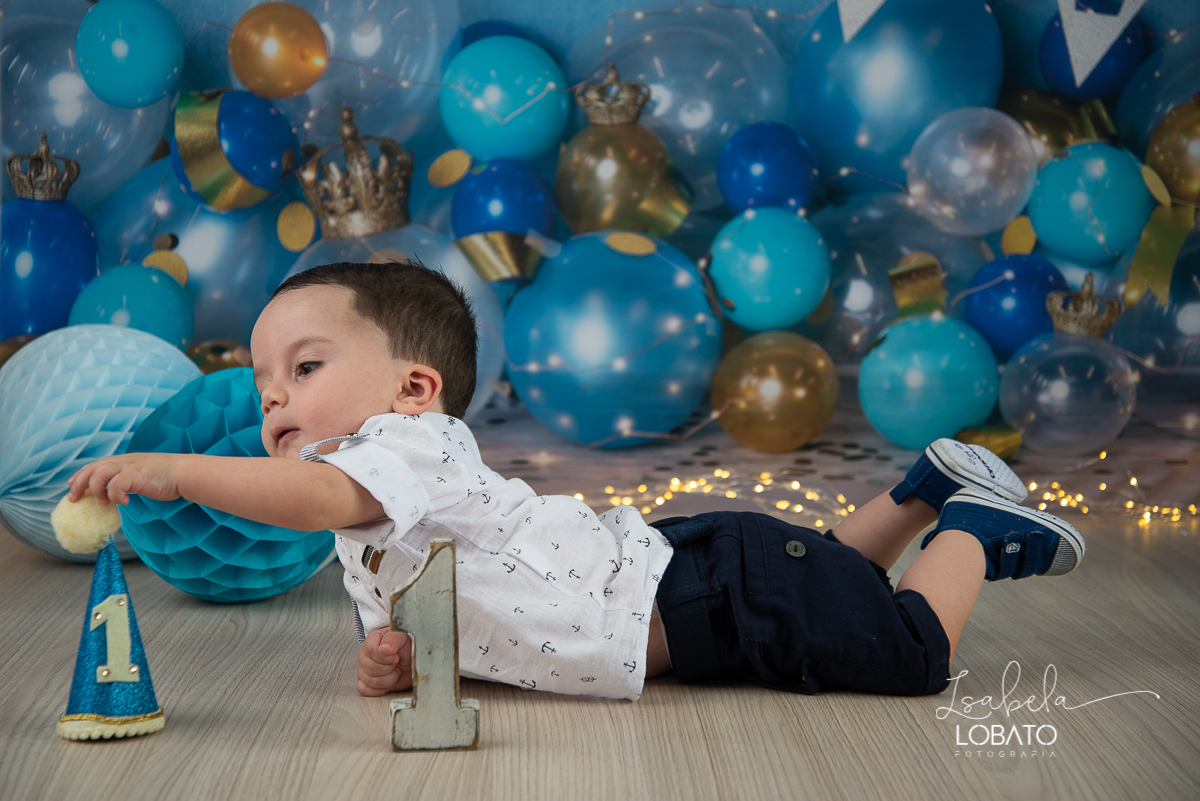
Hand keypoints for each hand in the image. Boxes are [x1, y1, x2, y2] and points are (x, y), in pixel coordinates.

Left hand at [67, 453, 185, 505]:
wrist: (184, 472)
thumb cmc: (166, 477)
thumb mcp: (141, 475)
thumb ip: (127, 479)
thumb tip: (116, 493)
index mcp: (123, 460)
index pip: (96, 465)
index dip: (81, 474)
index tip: (71, 485)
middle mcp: (124, 461)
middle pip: (93, 468)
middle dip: (79, 483)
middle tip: (73, 499)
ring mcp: (130, 467)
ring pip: (100, 473)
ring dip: (96, 489)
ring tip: (102, 502)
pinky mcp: (137, 475)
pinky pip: (117, 485)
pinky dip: (115, 495)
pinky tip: (124, 503)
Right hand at [357, 627, 412, 696]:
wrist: (411, 658)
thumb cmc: (406, 645)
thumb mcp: (402, 636)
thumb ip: (393, 638)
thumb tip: (384, 649)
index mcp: (371, 641)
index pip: (370, 650)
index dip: (385, 657)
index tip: (397, 656)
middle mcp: (364, 656)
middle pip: (370, 668)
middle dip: (389, 668)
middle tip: (397, 663)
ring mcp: (364, 671)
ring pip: (369, 681)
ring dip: (388, 679)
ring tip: (396, 671)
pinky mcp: (368, 684)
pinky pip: (365, 690)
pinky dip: (379, 690)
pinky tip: (389, 684)